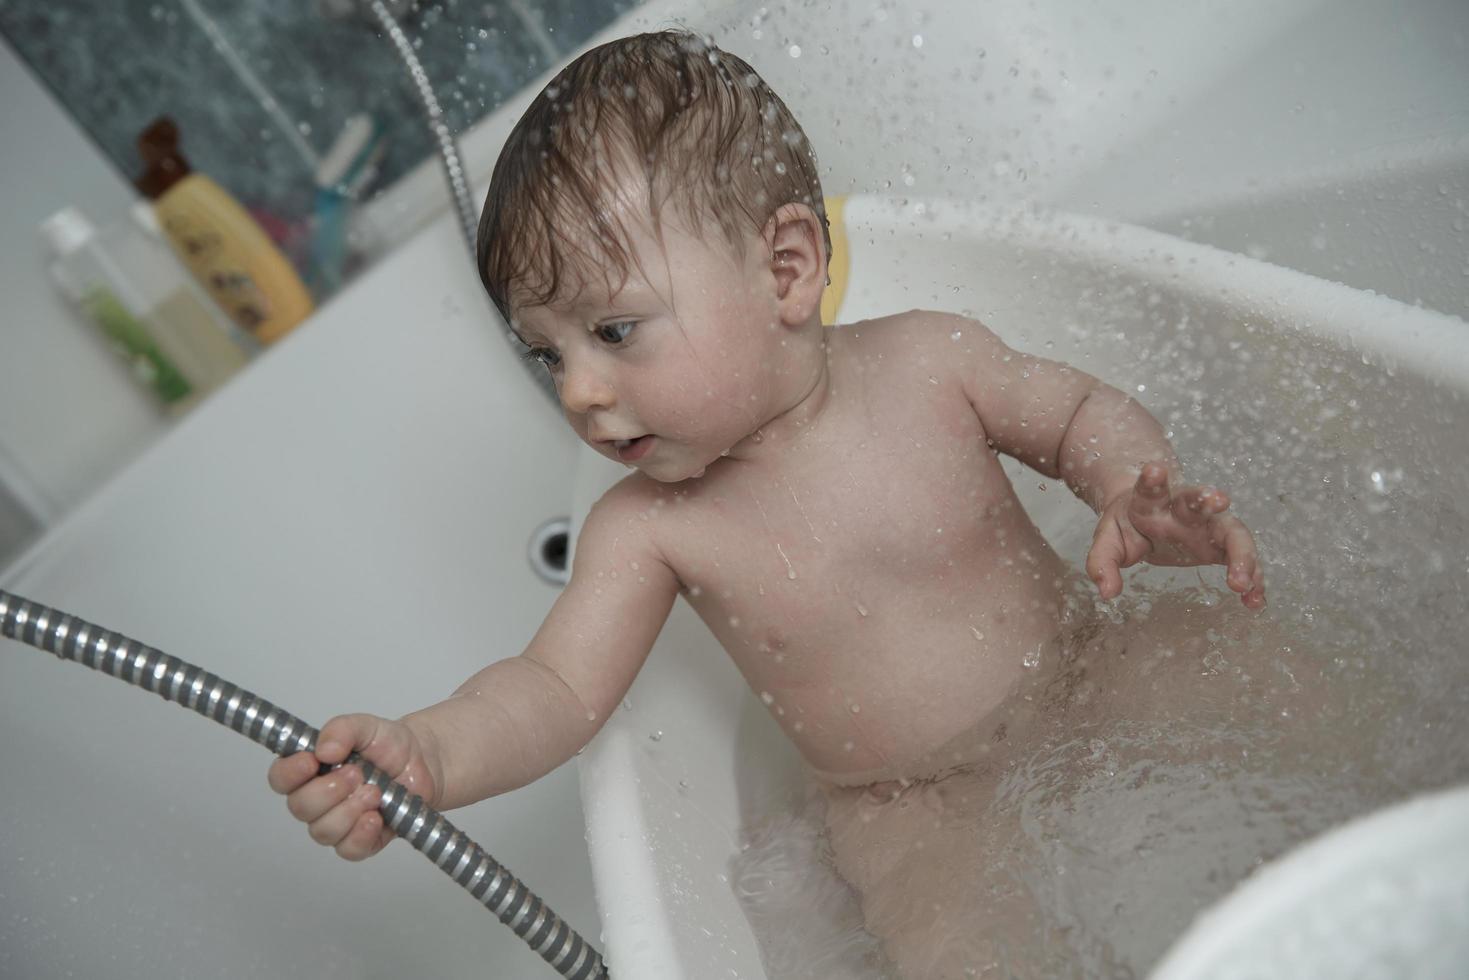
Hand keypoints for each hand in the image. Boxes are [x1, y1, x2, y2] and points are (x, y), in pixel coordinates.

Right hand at [267, 713, 439, 860]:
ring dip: (348, 811)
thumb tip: (323, 750)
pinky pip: (349, 850)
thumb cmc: (388, 745)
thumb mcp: (366, 726)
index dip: (290, 773)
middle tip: (358, 773)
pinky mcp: (361, 841)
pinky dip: (361, 835)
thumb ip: (342, 730)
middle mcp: (318, 799)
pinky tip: (376, 817)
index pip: (280, 778)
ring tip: (375, 791)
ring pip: (323, 832)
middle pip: (300, 808)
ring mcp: (338, 823)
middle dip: (329, 791)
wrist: (424, 760)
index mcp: (310, 770)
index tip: (312, 761)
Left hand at [1086, 462, 1265, 608]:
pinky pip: (1243, 560)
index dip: (1153, 479)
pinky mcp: (1223, 545)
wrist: (1149, 516)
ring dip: (1241, 554)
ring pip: (1232, 532)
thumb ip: (1102, 563)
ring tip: (1242, 582)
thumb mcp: (1109, 540)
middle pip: (1199, 500)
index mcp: (1151, 501)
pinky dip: (1252, 579)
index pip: (1150, 488)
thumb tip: (1107, 593)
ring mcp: (1209, 525)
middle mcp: (1185, 509)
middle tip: (1219, 499)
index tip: (1155, 469)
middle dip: (1208, 498)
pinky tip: (1255, 601)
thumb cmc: (1129, 526)